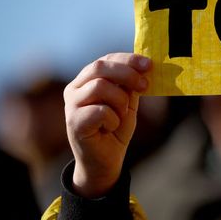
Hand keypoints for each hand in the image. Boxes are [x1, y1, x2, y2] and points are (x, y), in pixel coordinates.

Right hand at [64, 53, 150, 197]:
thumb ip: (132, 85)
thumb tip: (146, 67)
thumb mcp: (128, 102)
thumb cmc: (115, 128)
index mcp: (87, 80)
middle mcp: (75, 89)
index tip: (149, 65)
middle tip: (145, 86)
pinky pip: (100, 110)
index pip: (106, 59)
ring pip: (100, 86)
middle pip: (100, 66)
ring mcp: (71, 105)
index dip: (128, 59)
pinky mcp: (73, 122)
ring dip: (120, 101)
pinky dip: (113, 119)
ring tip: (121, 115)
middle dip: (127, 73)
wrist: (105, 160)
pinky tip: (110, 128)